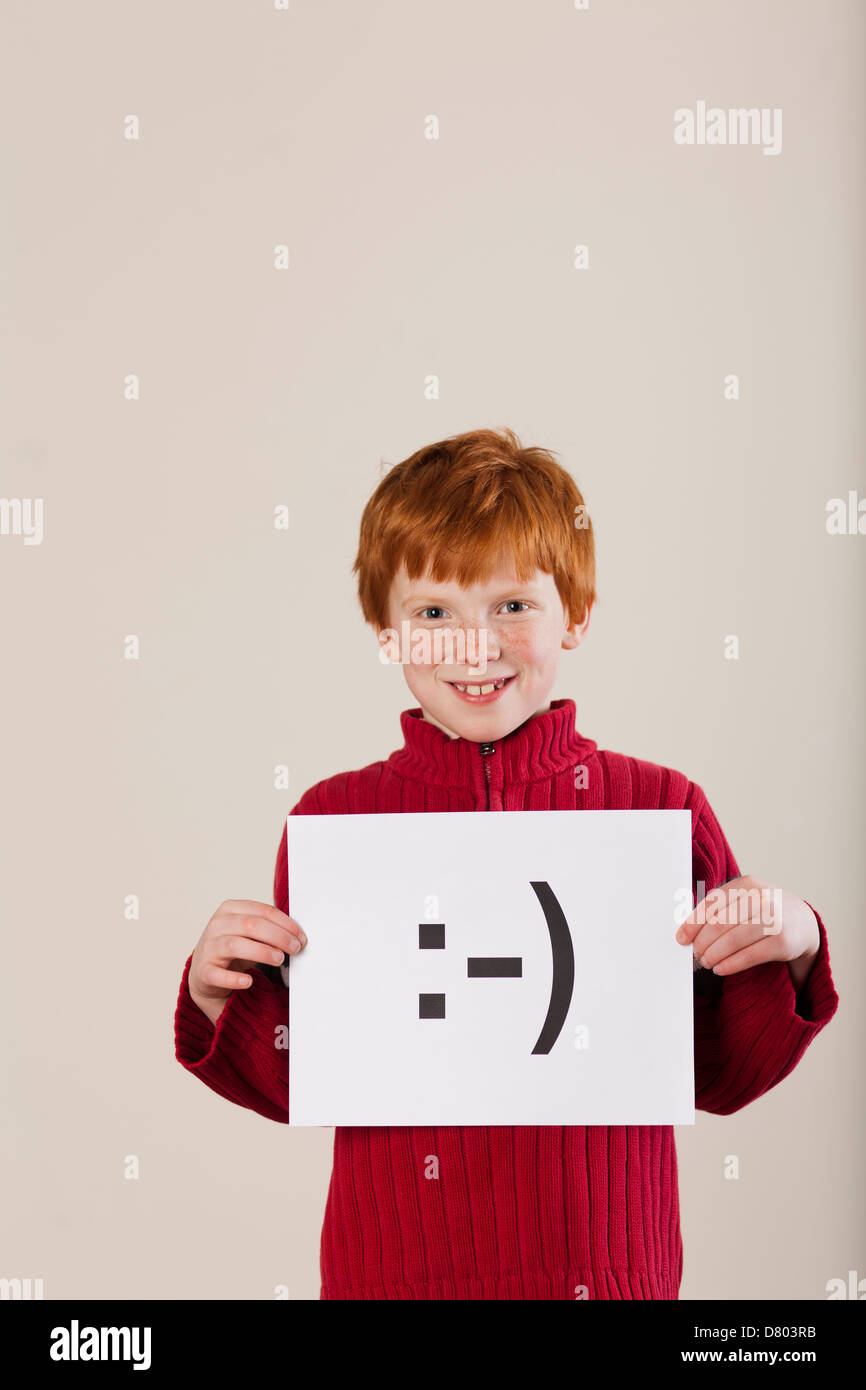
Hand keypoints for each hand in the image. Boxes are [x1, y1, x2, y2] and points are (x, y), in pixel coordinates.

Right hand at [188, 899, 306, 1024]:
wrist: (205, 972)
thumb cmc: (233, 948)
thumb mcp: (250, 933)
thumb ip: (269, 929)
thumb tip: (297, 935)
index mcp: (231, 909)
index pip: (263, 911)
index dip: (286, 924)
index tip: (301, 937)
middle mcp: (218, 924)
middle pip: (251, 924)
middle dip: (278, 936)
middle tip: (295, 948)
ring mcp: (208, 947)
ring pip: (235, 945)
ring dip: (261, 952)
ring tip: (279, 959)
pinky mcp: (203, 971)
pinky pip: (217, 974)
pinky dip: (233, 978)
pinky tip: (248, 981)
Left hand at [675, 874, 819, 986]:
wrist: (803, 922)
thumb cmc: (765, 911)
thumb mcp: (745, 899)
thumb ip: (721, 908)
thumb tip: (688, 930)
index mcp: (747, 884)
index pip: (712, 904)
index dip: (693, 923)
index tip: (681, 938)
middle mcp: (761, 898)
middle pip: (719, 923)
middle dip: (702, 942)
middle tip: (696, 953)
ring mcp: (773, 919)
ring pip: (732, 940)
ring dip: (713, 955)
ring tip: (706, 962)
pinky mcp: (782, 941)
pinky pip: (748, 956)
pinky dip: (730, 964)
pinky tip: (720, 968)